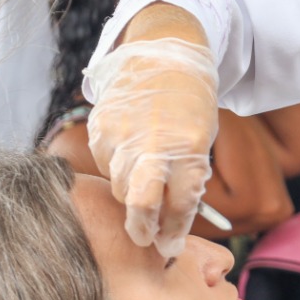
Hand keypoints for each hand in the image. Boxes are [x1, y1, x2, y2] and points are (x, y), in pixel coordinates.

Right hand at [85, 37, 219, 258]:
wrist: (164, 54)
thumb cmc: (188, 106)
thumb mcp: (200, 140)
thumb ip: (185, 180)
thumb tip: (168, 225)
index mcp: (190, 148)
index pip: (180, 206)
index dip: (173, 231)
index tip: (168, 245)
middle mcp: (153, 143)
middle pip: (140, 205)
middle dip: (142, 228)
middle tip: (145, 237)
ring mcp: (122, 135)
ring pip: (120, 188)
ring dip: (132, 193)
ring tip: (144, 174)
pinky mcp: (100, 128)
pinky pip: (106, 164)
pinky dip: (117, 166)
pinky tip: (129, 148)